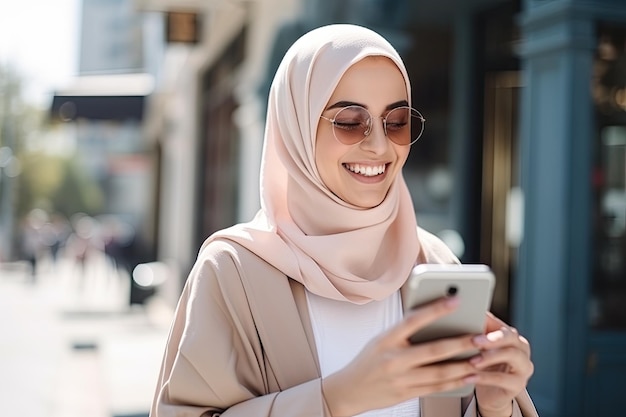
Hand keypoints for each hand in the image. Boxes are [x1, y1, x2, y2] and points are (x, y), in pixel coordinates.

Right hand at [322, 297, 478, 416]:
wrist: (349, 389)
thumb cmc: (368, 360)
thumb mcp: (380, 340)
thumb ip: (403, 332)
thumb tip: (433, 319)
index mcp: (386, 339)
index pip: (413, 320)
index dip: (435, 309)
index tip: (455, 300)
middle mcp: (393, 359)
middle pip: (433, 350)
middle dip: (460, 343)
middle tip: (480, 336)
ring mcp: (400, 379)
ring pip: (439, 373)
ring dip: (462, 366)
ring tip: (481, 358)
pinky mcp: (405, 394)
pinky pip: (435, 388)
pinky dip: (454, 382)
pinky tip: (468, 375)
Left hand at [471, 313, 533, 416]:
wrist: (490, 394)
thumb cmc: (483, 365)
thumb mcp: (479, 348)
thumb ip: (475, 332)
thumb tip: (459, 314)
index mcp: (511, 336)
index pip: (501, 323)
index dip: (487, 322)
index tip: (471, 321)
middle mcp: (521, 349)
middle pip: (510, 337)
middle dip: (492, 338)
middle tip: (474, 341)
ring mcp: (523, 367)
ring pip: (511, 356)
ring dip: (489, 357)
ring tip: (472, 361)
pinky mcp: (518, 385)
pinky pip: (502, 379)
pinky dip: (484, 377)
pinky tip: (469, 377)